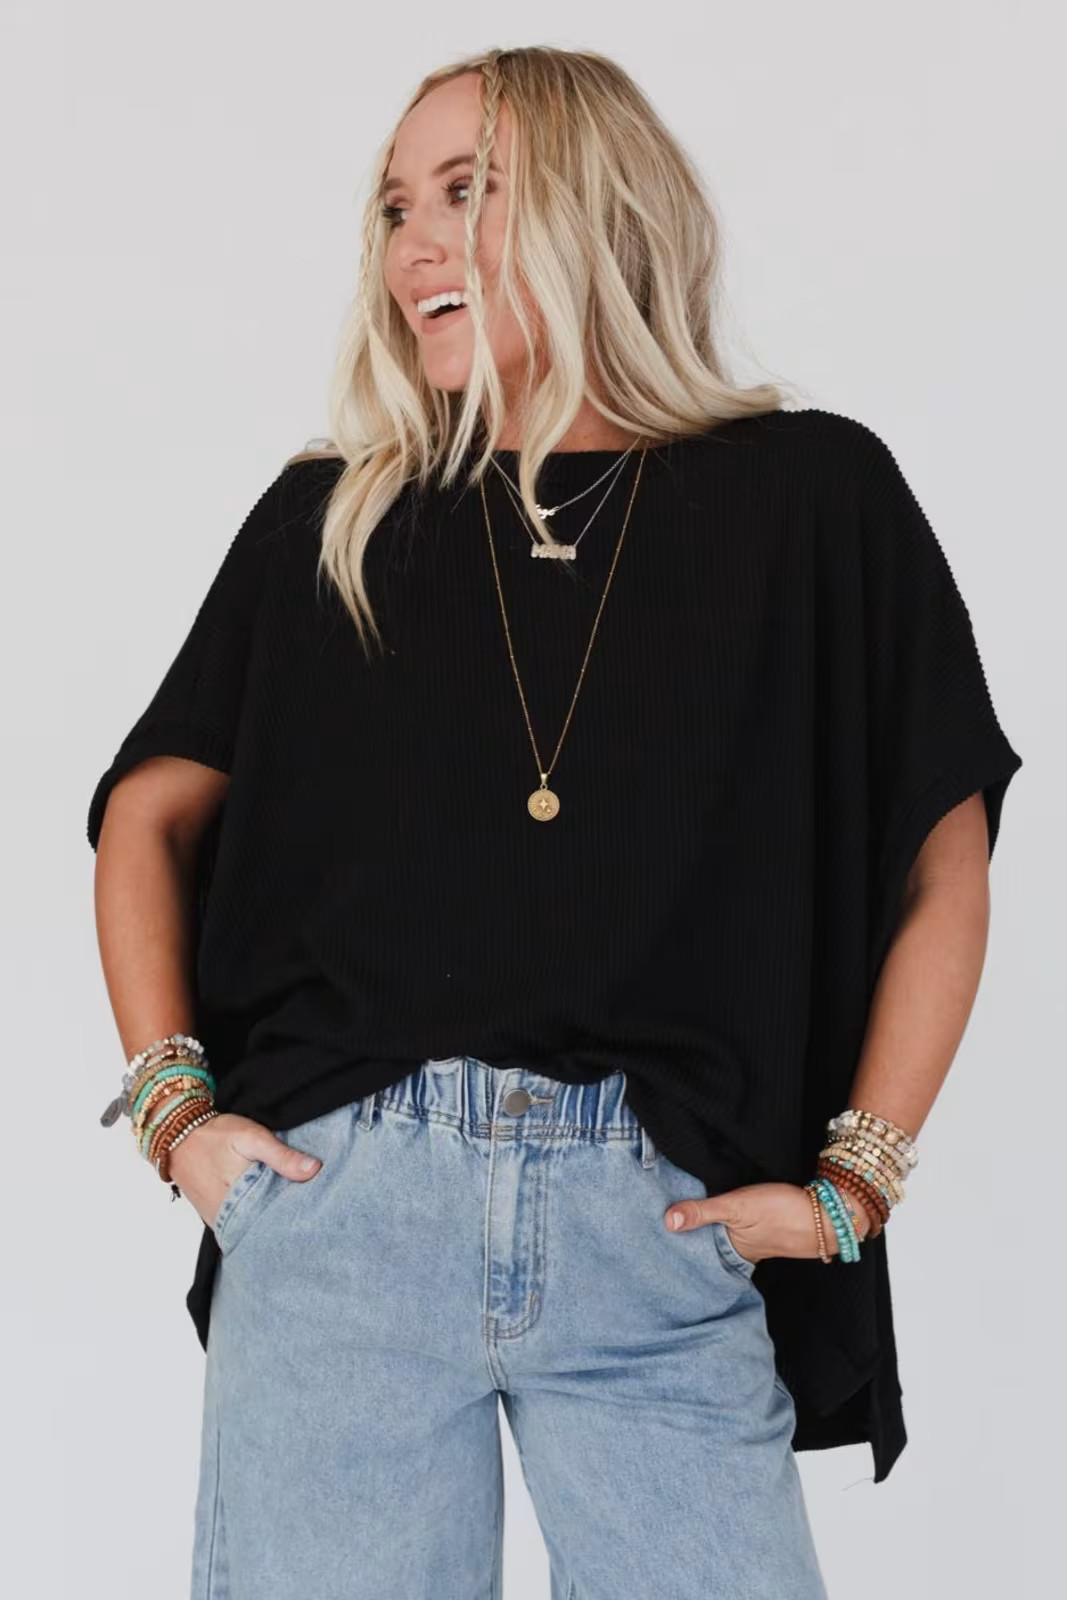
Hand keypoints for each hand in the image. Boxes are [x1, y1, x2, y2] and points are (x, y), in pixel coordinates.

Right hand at [167, 1112, 321, 1231]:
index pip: (277, 1217)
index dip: (296, 1211)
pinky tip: (265, 1203)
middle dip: (283, 1216)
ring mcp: (218, 1220)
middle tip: (304, 1204)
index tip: (314, 1202)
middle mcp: (227, 1217)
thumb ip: (281, 1155)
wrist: (176, 1136)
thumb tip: (313, 1170)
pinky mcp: (213, 1217)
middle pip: (264, 1225)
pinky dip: (251, 1215)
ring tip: (287, 1204)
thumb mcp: (250, 1137)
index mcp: (239, 1200)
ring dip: (266, 1216)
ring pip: (250, 1226)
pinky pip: (237, 1223)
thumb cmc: (213, 1135)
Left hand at [663, 1181, 872, 1262]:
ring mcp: (763, 1245)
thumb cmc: (784, 1210)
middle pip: (716, 1251)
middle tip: (672, 1237)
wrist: (832, 1214)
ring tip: (693, 1230)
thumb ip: (704, 1212)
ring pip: (732, 1245)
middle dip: (699, 1244)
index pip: (701, 1253)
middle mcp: (747, 1253)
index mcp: (734, 1250)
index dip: (684, 1248)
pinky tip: (733, 1225)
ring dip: (717, 1237)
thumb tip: (667, 1222)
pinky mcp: (775, 1235)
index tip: (662, 1245)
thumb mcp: (738, 1207)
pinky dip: (737, 1234)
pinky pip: (748, 1238)